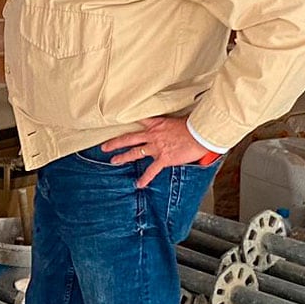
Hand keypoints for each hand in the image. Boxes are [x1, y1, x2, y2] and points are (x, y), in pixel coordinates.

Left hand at [100, 116, 216, 189]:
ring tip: (114, 161)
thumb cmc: (194, 125)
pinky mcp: (164, 158)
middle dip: (115, 143)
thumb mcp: (179, 119)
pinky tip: (139, 184)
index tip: (116, 121)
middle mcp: (152, 135)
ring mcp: (156, 147)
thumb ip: (171, 123)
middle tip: (104, 147)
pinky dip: (145, 178)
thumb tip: (174, 123)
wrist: (201, 134)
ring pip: (135, 152)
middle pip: (128, 138)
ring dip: (123, 158)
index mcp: (156, 124)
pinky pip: (151, 170)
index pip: (138, 119)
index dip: (127, 120)